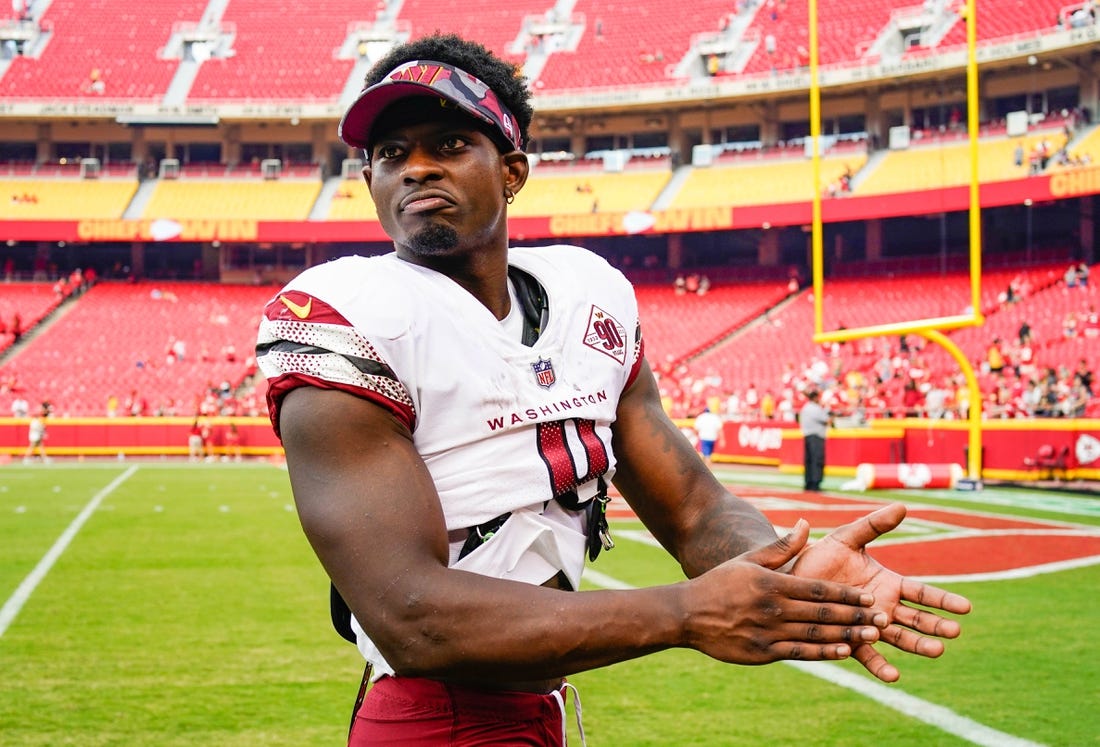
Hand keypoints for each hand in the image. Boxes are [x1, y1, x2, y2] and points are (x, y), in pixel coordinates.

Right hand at [683, 519, 886, 666]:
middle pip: (823, 613)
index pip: (818, 589)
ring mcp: (768, 632)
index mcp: (772, 583)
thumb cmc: (720, 583)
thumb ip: (781, 547)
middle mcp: (773, 608)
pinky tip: (844, 651)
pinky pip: (800, 653)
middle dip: (855, 615)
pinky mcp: (762, 652)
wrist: (687, 614)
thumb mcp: (748, 560)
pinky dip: (824, 653)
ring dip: (847, 635)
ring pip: (816, 635)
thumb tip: (806, 525)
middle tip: (882, 618)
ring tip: (872, 635)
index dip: (846, 594)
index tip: (870, 596)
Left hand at [791, 502, 971, 682]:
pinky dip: (880, 666)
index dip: (943, 600)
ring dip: (918, 645)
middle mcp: (882, 607)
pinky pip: (867, 656)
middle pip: (916, 619)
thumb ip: (873, 525)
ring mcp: (867, 626)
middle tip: (955, 631)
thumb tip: (902, 505)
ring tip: (937, 651)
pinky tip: (893, 676)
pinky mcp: (848, 640)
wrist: (790, 577)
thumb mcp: (847, 538)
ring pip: (899, 639)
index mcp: (887, 584)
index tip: (966, 607)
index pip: (922, 593)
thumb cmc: (819, 555)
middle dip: (936, 625)